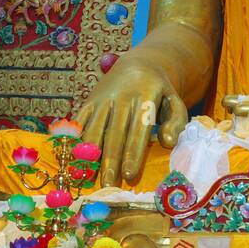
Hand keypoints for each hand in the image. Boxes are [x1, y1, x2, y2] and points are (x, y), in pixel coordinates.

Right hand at [77, 58, 187, 186]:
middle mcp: (122, 97)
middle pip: (114, 134)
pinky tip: (73, 158)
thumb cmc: (160, 92)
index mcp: (146, 98)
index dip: (133, 154)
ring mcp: (103, 97)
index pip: (138, 130)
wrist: (139, 62)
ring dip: (91, 154)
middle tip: (109, 185)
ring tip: (89, 177)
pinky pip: (80, 120)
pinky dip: (76, 139)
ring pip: (95, 129)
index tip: (129, 176)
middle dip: (111, 161)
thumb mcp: (175, 101)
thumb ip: (176, 121)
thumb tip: (168, 143)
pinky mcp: (90, 99)